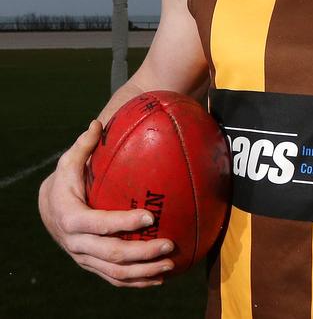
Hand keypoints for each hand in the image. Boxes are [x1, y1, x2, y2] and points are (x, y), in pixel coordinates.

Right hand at [38, 120, 175, 286]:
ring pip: (115, 273)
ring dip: (144, 272)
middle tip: (169, 243)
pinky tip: (160, 278)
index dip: (124, 224)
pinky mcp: (93, 266)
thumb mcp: (69, 161)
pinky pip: (115, 279)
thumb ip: (84, 144)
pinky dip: (137, 282)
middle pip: (111, 255)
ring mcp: (85, 259)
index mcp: (72, 218)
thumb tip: (98, 123)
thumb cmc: (66, 180)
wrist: (48, 209)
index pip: (99, 224)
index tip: (150, 216)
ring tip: (171, 265)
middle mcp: (77, 244)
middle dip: (142, 252)